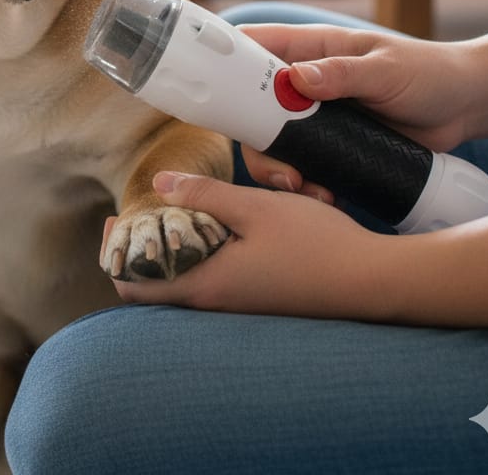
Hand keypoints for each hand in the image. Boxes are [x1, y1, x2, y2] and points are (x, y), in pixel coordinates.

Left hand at [106, 171, 387, 319]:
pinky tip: (210, 225)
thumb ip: (204, 194)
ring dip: (168, 250)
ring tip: (169, 211)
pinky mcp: (255, 298)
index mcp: (206, 285)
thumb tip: (160, 182)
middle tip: (137, 211)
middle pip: (152, 287)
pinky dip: (196, 254)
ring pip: (181, 282)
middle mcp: (215, 303)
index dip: (113, 255)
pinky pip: (208, 280)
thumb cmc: (316, 243)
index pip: (133, 288)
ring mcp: (236, 304)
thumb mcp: (254, 206)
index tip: (114, 218)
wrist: (373, 281)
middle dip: (136, 250)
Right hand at [234, 25, 472, 195]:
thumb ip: (343, 74)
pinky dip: (303, 184)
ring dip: (278, 168)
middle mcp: (303, 83)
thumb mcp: (386, 69)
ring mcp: (315, 117)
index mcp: (310, 50)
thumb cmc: (428, 73)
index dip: (225, 63)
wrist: (466, 108)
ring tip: (304, 188)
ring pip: (272, 142)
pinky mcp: (331, 147)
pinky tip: (323, 196)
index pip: (252, 46)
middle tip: (278, 166)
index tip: (213, 91)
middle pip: (251, 107)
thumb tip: (298, 79)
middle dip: (255, 139)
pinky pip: (302, 165)